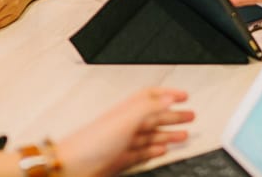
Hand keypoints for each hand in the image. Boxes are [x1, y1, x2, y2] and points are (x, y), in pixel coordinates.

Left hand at [57, 88, 193, 176]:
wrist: (70, 167)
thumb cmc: (91, 143)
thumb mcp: (125, 119)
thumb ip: (149, 107)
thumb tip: (169, 98)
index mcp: (127, 111)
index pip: (151, 96)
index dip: (168, 94)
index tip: (184, 96)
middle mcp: (125, 125)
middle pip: (155, 116)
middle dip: (173, 115)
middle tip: (190, 116)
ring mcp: (122, 143)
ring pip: (151, 135)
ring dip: (168, 134)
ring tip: (183, 134)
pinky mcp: (119, 160)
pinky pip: (142, 152)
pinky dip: (155, 150)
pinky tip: (161, 149)